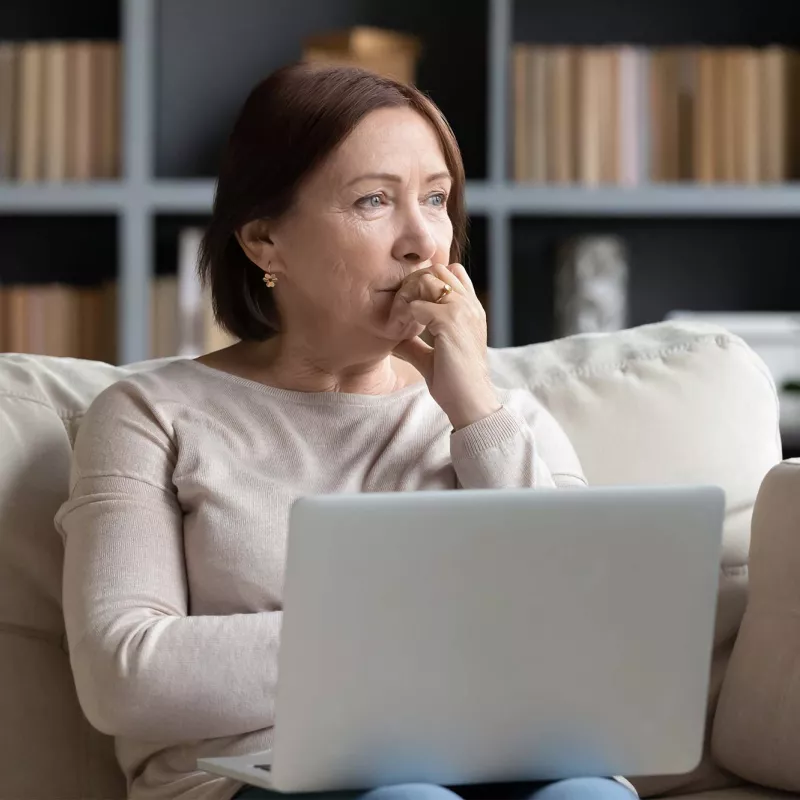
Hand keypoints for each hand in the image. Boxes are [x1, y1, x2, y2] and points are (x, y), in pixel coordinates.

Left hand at [389, 263, 500, 429]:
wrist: (470, 402)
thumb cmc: (455, 384)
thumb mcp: (432, 358)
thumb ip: (415, 344)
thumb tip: (394, 338)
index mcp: (470, 311)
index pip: (450, 273)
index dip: (426, 283)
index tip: (410, 308)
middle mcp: (469, 305)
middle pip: (438, 269)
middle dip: (414, 284)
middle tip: (401, 310)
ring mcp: (462, 311)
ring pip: (428, 280)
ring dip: (408, 296)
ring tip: (399, 320)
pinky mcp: (451, 322)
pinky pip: (417, 305)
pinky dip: (403, 315)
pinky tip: (399, 333)